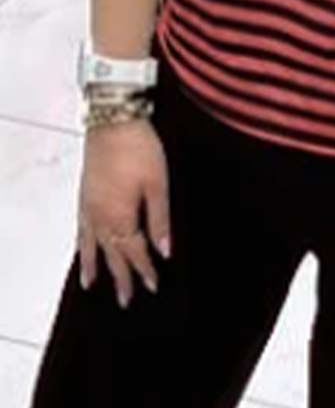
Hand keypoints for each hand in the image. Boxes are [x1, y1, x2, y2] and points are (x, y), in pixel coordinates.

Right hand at [76, 117, 171, 308]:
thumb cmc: (140, 150)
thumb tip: (165, 250)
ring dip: (96, 266)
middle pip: (112, 254)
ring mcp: (89, 206)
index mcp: (120, 216)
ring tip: (95, 286)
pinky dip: (82, 245)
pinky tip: (84, 250)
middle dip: (121, 277)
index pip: (134, 251)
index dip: (144, 269)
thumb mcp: (158, 184)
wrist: (113, 122)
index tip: (153, 286)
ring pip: (92, 245)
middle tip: (126, 301)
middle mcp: (100, 217)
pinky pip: (81, 229)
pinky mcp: (84, 195)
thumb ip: (160, 219)